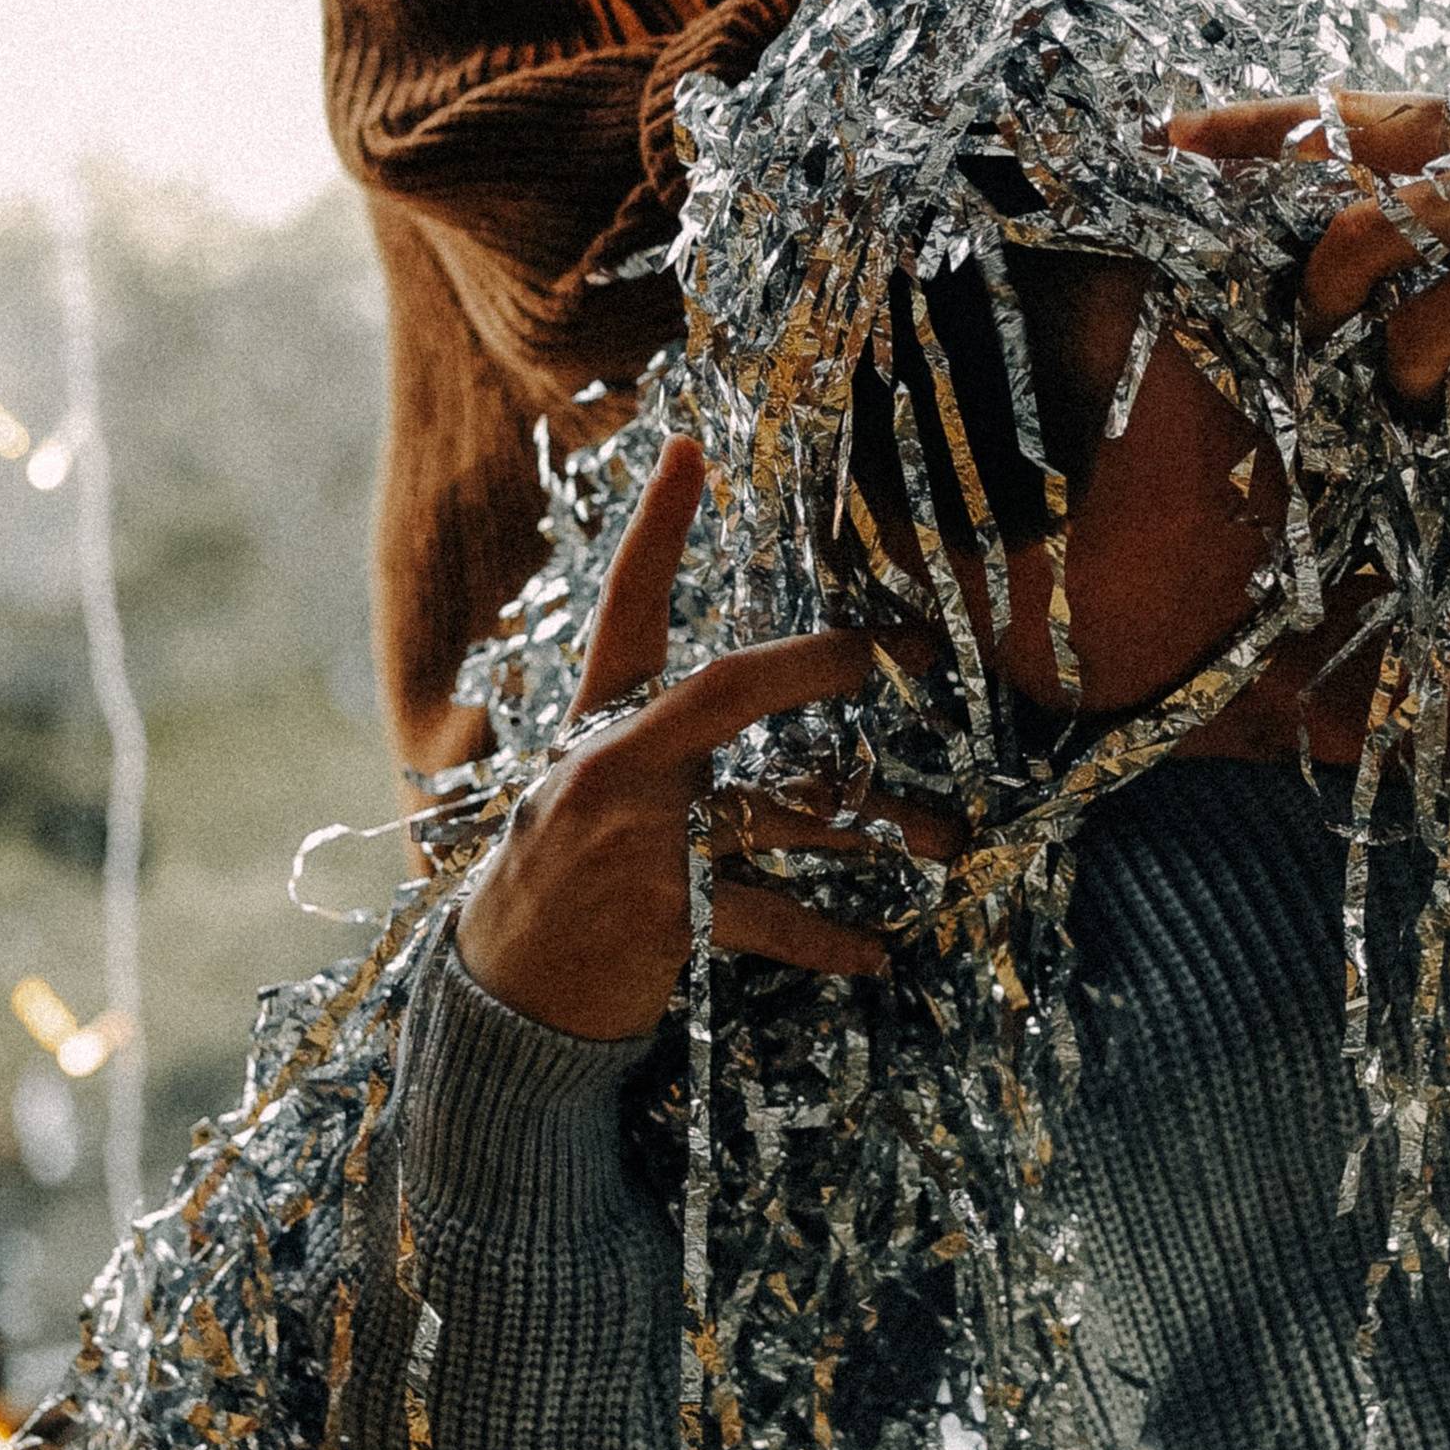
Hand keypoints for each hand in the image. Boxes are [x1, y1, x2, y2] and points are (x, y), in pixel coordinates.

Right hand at [455, 439, 958, 1042]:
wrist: (499, 997)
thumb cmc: (557, 884)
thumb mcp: (584, 795)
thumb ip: (657, 749)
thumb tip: (757, 716)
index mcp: (593, 729)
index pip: (625, 612)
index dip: (656, 531)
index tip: (689, 452)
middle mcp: (612, 770)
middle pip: (729, 690)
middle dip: (823, 665)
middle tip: (897, 650)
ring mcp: (637, 843)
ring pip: (784, 815)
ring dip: (878, 828)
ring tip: (950, 839)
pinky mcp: (663, 918)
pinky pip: (772, 918)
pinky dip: (830, 940)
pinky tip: (878, 954)